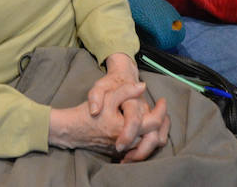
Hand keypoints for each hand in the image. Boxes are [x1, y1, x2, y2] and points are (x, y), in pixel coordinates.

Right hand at [51, 56, 169, 160]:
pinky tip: (147, 128)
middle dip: (164, 123)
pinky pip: (140, 148)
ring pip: (149, 145)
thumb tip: (143, 86)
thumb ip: (126, 91)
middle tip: (163, 110)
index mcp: (127, 128)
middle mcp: (129, 142)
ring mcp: (125, 149)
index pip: (154, 122)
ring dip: (157, 132)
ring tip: (159, 117)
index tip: (162, 100)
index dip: (162, 110)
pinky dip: (148, 138)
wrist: (73, 130)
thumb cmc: (88, 114)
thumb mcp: (107, 96)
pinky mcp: (121, 151)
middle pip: (156, 137)